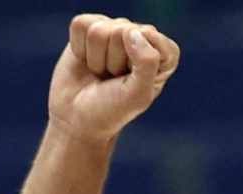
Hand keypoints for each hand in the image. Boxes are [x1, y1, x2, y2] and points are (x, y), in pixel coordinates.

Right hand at [47, 14, 179, 143]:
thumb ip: (147, 62)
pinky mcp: (89, 28)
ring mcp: (115, 30)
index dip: (133, 61)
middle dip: (112, 62)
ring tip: (101, 73)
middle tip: (112, 80)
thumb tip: (131, 31)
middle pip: (120, 31)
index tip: (130, 82)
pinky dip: (79, 48)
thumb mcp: (138, 95)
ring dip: (96, 59)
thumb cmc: (112, 110)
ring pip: (98, 30)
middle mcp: (142, 36)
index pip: (147, 35)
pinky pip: (81, 25)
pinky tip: (86, 62)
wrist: (78, 119)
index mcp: (164, 52)